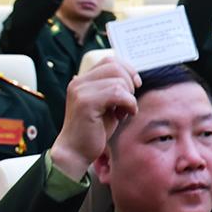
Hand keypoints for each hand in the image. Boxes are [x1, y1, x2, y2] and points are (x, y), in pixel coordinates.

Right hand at [49, 60, 140, 180]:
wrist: (75, 152)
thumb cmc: (94, 129)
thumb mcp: (107, 104)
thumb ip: (115, 88)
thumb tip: (135, 76)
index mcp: (83, 79)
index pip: (110, 60)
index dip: (128, 70)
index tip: (135, 86)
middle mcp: (79, 82)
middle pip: (116, 67)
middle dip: (130, 83)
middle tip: (128, 102)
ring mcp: (80, 91)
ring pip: (119, 81)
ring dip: (129, 97)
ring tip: (123, 112)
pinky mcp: (86, 103)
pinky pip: (118, 94)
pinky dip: (129, 104)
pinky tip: (125, 115)